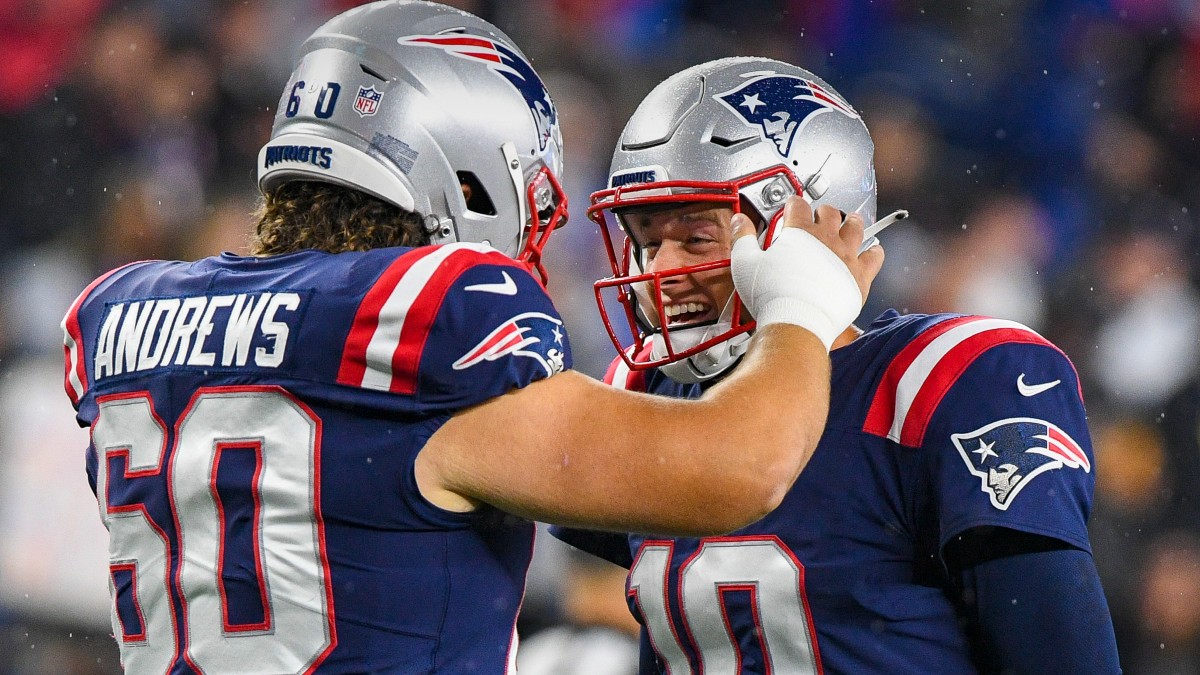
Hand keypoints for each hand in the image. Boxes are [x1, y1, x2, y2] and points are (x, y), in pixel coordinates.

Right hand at [730, 197, 884, 348]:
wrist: (797, 322)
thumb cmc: (772, 296)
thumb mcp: (746, 263)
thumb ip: (742, 238)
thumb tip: (739, 222)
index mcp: (798, 231)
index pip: (798, 204)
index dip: (792, 203)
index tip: (790, 207)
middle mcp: (826, 239)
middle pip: (829, 212)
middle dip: (822, 211)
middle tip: (818, 215)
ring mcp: (845, 256)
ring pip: (855, 227)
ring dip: (852, 221)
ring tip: (850, 219)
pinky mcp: (860, 276)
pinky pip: (874, 256)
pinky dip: (874, 251)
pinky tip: (873, 250)